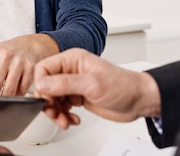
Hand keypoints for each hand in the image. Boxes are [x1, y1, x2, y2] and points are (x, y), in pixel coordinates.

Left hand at [0, 34, 58, 95]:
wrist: (29, 45)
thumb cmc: (4, 54)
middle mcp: (5, 55)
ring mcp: (19, 62)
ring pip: (10, 89)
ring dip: (4, 99)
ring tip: (1, 101)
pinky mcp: (32, 69)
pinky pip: (22, 90)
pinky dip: (17, 96)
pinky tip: (15, 94)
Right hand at [33, 48, 160, 128]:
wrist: (138, 100)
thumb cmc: (123, 86)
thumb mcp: (92, 84)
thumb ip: (65, 84)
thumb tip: (42, 84)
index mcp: (72, 59)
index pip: (44, 68)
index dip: (41, 85)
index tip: (46, 99)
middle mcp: (71, 70)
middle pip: (46, 85)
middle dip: (49, 102)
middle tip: (55, 114)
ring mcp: (74, 84)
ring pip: (53, 98)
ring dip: (56, 112)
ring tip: (65, 120)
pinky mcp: (78, 96)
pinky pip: (62, 105)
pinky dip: (64, 115)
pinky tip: (72, 119)